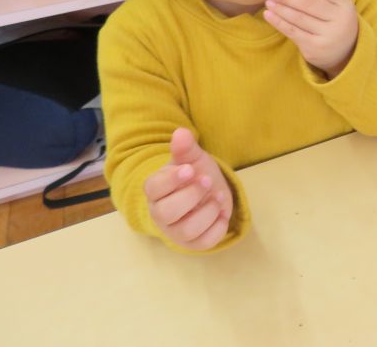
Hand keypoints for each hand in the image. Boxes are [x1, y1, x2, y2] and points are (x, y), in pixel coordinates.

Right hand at [144, 128, 232, 250]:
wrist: (208, 191)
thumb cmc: (195, 173)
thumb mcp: (191, 158)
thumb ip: (185, 148)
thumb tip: (181, 133)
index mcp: (155, 190)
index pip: (153, 188)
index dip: (171, 180)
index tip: (190, 169)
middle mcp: (161, 214)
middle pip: (166, 212)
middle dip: (191, 196)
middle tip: (207, 181)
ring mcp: (176, 231)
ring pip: (186, 230)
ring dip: (207, 212)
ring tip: (217, 197)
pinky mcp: (193, 243)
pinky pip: (204, 243)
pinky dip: (218, 227)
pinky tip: (223, 213)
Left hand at [264, 0, 358, 76]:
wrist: (345, 52)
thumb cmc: (335, 22)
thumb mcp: (336, 6)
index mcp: (345, 5)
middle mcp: (339, 20)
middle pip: (310, 4)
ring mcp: (327, 35)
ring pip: (299, 18)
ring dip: (281, 9)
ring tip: (269, 3)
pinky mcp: (314, 47)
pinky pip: (292, 31)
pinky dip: (278, 22)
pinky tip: (269, 15)